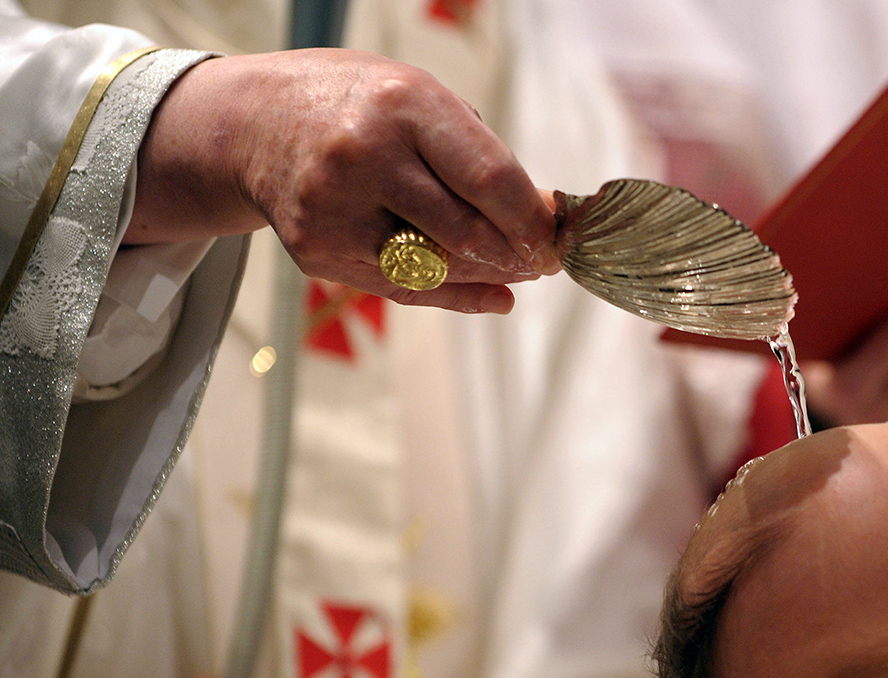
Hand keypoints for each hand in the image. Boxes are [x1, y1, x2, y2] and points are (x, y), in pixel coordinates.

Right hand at [126, 49, 558, 313]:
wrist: (256, 122)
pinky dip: (454, 294)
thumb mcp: (422, 101)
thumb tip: (540, 219)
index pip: (488, 178)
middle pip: (466, 233)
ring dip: (489, 276)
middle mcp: (364, 156)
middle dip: (518, 254)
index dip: (533, 219)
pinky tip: (490, 292)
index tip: (558, 235)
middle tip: (545, 260)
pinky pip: (402, 289)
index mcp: (402, 105)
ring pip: (436, 269)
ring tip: (515, 268)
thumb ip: (479, 154)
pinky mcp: (317, 251)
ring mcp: (334, 210)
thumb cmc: (361, 108)